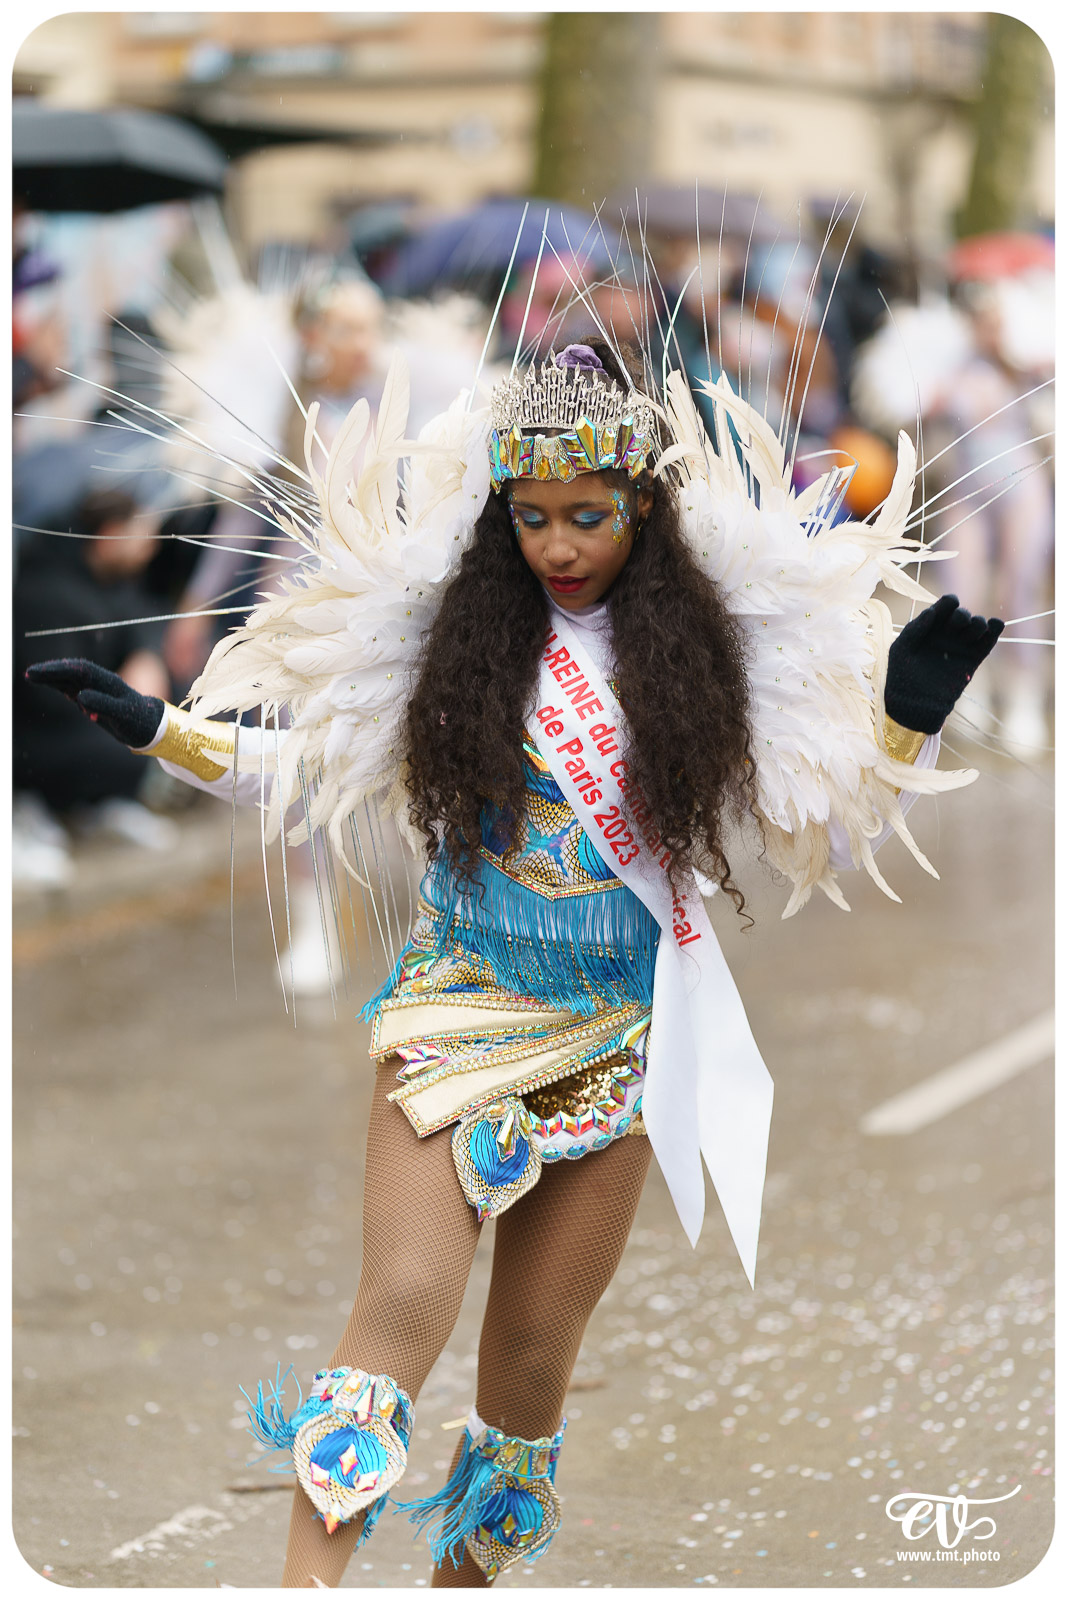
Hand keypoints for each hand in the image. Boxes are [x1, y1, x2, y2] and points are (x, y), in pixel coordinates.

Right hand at [25, 658, 164, 748]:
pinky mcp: (93, 697)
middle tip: (28, 674)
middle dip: (50, 671)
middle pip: (71, 672)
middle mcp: (100, 682)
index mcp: (107, 683)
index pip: (79, 670)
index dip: (58, 670)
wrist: (149, 726)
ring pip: (70, 679)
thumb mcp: (122, 715)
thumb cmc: (137, 721)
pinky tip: (48, 685)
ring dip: (52, 677)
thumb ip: (103, 705)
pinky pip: (73, 688)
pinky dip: (59, 685)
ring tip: (32, 677)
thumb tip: (79, 696)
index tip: (39, 672)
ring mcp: (96, 688)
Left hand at [884, 595, 1003, 734]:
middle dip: (962, 616)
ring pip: (978, 624)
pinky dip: (995, 628)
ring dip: (978, 623)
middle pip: (963, 614)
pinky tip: (995, 624)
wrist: (914, 704)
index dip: (949, 602)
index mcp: (929, 627)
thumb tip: (933, 611)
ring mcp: (960, 646)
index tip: (949, 605)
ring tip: (970, 632)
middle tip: (955, 627)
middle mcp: (946, 634)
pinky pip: (988, 640)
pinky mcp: (973, 659)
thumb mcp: (902, 648)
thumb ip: (916, 628)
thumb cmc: (902, 676)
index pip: (945, 605)